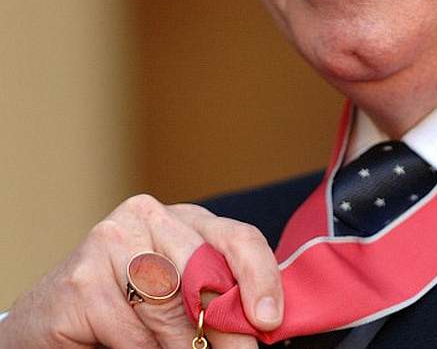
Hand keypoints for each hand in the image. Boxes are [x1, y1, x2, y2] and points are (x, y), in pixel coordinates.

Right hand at [0, 194, 282, 347]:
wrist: (50, 323)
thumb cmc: (125, 312)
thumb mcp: (180, 299)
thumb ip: (214, 300)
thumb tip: (258, 324)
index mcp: (186, 219)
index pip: (236, 237)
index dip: (260, 275)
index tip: (270, 318)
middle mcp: (151, 217)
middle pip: (205, 267)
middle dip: (225, 320)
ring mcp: (113, 239)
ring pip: (168, 301)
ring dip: (183, 344)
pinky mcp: (83, 275)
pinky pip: (130, 328)